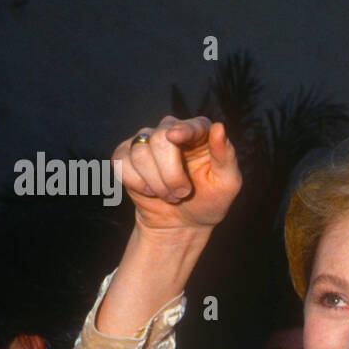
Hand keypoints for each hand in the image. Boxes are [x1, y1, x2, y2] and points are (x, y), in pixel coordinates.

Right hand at [113, 116, 241, 233]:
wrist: (182, 224)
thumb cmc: (209, 201)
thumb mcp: (227, 183)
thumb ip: (226, 156)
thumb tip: (219, 127)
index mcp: (199, 133)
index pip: (190, 124)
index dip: (182, 130)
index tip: (175, 137)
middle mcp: (170, 130)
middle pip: (160, 139)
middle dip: (171, 174)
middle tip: (182, 193)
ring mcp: (145, 141)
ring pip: (140, 154)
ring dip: (157, 184)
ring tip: (170, 195)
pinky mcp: (125, 155)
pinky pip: (122, 164)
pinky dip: (137, 184)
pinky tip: (150, 191)